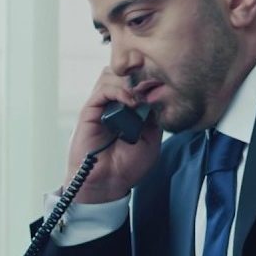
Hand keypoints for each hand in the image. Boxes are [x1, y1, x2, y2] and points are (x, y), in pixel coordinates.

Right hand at [64, 67, 162, 202]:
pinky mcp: (90, 111)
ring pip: (112, 75)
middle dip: (140, 75)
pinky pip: (103, 89)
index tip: (165, 84)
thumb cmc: (129, 165)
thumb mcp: (153, 137)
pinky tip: (131, 101)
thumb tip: (158, 95)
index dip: (150, 78)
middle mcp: (114, 103)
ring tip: (142, 96)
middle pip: (124, 72)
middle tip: (154, 86)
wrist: (109, 183)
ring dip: (130, 81)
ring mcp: (102, 106)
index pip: (137, 79)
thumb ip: (154, 115)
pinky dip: (119, 90)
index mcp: (130, 108)